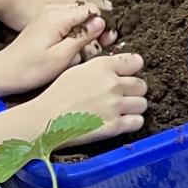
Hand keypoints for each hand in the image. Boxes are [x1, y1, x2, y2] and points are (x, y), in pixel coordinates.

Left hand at [0, 1, 111, 96]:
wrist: (4, 71)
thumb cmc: (31, 69)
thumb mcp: (61, 57)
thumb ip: (82, 38)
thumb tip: (102, 23)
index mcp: (58, 16)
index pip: (92, 10)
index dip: (104, 25)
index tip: (107, 42)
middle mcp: (54, 8)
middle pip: (87, 9)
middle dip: (97, 26)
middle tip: (102, 46)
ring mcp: (49, 12)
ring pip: (79, 14)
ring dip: (87, 28)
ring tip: (89, 48)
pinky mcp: (46, 19)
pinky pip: (69, 18)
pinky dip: (77, 29)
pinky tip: (77, 45)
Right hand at [2, 52, 147, 146]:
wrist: (45, 119)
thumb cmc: (57, 94)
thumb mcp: (78, 70)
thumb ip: (101, 67)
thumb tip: (121, 68)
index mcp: (102, 66)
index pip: (135, 62)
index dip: (133, 69)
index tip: (128, 75)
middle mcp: (112, 84)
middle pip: (141, 85)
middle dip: (134, 91)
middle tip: (123, 96)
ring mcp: (114, 105)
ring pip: (142, 104)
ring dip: (134, 107)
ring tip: (122, 110)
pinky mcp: (114, 126)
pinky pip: (138, 121)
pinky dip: (133, 122)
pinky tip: (122, 121)